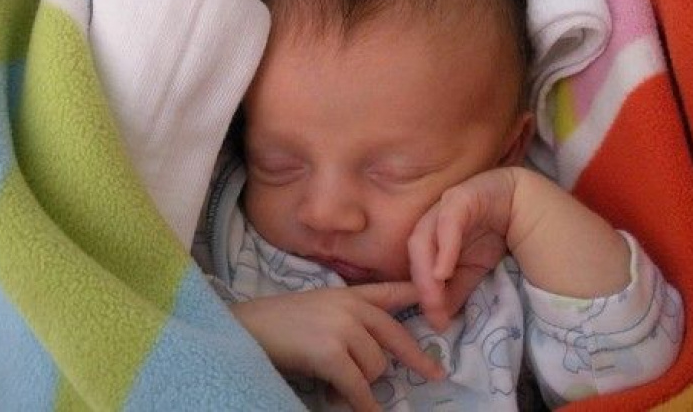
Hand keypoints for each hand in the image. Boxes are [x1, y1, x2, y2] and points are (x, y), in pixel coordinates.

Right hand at [231, 282, 443, 411]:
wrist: (246, 328)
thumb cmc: (279, 323)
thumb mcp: (320, 308)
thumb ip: (350, 319)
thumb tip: (377, 352)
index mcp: (349, 294)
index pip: (391, 291)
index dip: (419, 297)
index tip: (445, 307)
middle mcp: (351, 306)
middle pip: (395, 337)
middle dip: (417, 358)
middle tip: (435, 374)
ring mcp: (343, 328)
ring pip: (376, 367)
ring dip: (363, 385)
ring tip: (338, 388)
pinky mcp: (332, 353)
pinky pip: (359, 388)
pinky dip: (364, 405)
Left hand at [408, 168, 516, 331]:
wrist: (531, 206)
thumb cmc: (500, 235)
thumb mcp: (475, 270)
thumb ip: (455, 291)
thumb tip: (438, 319)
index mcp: (431, 236)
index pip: (417, 264)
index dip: (423, 294)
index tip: (437, 323)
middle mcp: (432, 220)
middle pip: (416, 251)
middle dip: (422, 285)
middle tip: (435, 314)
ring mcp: (444, 206)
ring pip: (424, 237)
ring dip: (427, 270)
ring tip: (435, 296)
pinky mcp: (461, 196)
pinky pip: (448, 222)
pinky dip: (444, 246)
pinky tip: (444, 271)